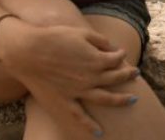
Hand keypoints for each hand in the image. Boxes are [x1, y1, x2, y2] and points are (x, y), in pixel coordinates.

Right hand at [0, 21, 140, 135]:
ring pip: (106, 98)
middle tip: (135, 73)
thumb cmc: (54, 37)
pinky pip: (79, 117)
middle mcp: (91, 78)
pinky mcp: (64, 101)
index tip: (122, 53)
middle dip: (127, 75)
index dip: (121, 55)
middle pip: (116, 78)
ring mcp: (79, 91)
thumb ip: (100, 41)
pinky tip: (99, 133)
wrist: (29, 51)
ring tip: (133, 99)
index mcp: (96, 59)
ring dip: (121, 100)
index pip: (116, 59)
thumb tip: (114, 47)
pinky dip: (89, 126)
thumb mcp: (81, 33)